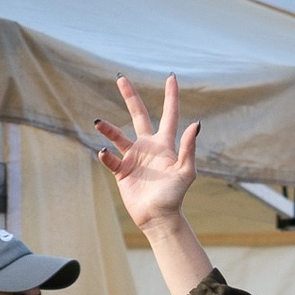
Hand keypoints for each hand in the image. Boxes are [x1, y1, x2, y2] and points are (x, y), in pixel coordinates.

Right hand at [94, 75, 199, 232]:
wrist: (158, 218)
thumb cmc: (175, 196)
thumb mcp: (186, 172)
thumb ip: (188, 148)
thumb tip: (196, 124)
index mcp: (165, 145)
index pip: (169, 115)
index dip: (171, 96)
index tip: (171, 77)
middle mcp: (148, 147)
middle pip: (138, 115)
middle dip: (130, 97)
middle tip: (121, 78)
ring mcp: (134, 158)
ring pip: (118, 136)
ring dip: (108, 129)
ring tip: (98, 122)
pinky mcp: (122, 171)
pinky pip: (111, 159)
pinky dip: (106, 156)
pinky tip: (103, 153)